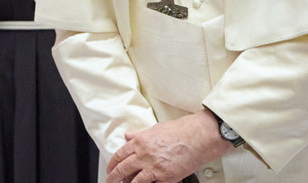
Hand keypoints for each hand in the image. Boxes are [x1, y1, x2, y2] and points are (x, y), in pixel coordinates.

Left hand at [106, 110, 229, 182]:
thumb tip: (127, 136)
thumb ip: (139, 135)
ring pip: (134, 181)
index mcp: (140, 142)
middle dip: (113, 177)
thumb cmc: (180, 131)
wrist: (198, 137)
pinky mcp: (165, 177)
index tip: (109, 169)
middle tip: (110, 181)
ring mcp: (154, 167)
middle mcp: (144, 155)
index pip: (119, 155)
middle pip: (122, 170)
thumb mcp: (155, 129)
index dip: (111, 164)